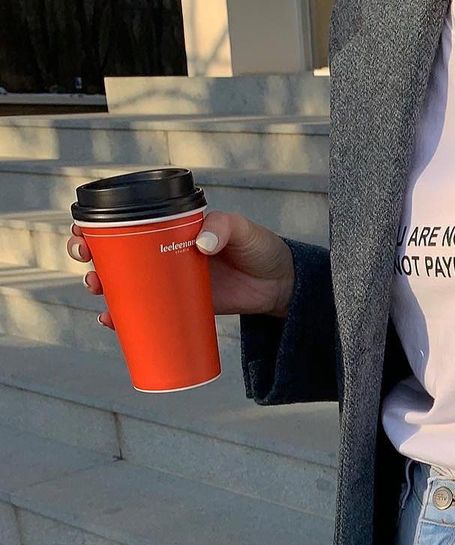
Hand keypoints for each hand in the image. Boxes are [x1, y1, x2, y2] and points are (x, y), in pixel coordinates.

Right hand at [68, 210, 295, 330]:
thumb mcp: (242, 230)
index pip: (126, 222)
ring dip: (103, 288)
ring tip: (99, 294)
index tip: (83, 232)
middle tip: (88, 265)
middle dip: (92, 258)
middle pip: (115, 253)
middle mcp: (162, 252)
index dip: (97, 226)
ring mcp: (169, 281)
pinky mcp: (179, 306)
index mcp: (170, 227)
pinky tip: (111, 322)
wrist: (279, 284)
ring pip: (125, 284)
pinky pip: (145, 312)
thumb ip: (223, 228)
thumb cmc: (260, 248)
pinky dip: (125, 318)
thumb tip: (201, 245)